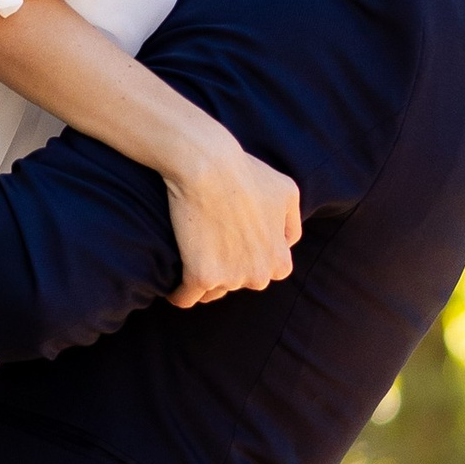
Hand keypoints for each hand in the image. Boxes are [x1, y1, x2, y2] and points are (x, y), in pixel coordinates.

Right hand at [167, 121, 300, 307]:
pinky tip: (173, 285)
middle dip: (228, 269)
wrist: (208, 165)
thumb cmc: (245, 173)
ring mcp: (230, 279)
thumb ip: (290, 226)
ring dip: (203, 280)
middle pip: (238, 283)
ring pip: (212, 292)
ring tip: (192, 255)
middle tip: (212, 241)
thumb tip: (285, 244)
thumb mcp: (287, 193)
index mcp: (279, 261)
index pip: (264, 272)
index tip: (234, 242)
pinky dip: (178, 294)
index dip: (249, 256)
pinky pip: (185, 298)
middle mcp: (259, 276)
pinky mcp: (200, 276)